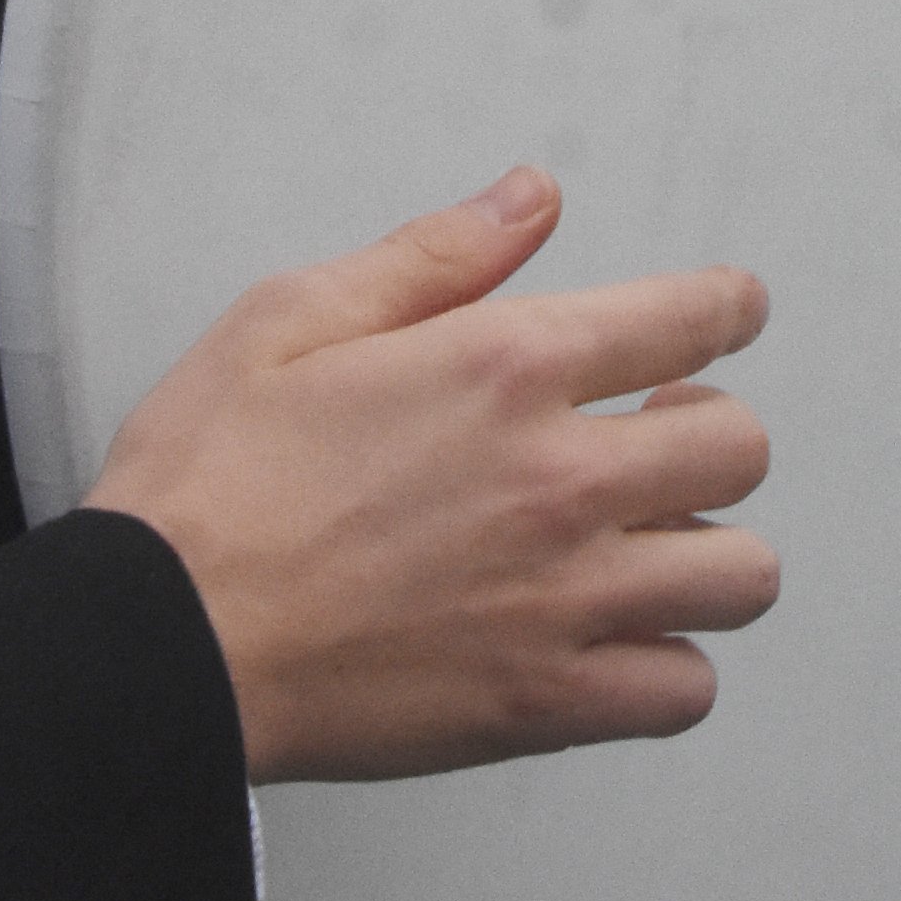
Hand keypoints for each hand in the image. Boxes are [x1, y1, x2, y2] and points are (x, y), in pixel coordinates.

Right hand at [86, 165, 777, 783]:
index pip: (687, 320)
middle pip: (739, 444)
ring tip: (643, 544)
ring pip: (740, 573)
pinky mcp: (547, 702)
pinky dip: (666, 667)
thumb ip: (434, 254)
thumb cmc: (208, 484)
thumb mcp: (293, 317)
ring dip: (704, 551)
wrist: (161, 643)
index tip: (730, 311)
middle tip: (648, 439)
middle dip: (707, 429)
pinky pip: (683, 690)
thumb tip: (531, 198)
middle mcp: (559, 478)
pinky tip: (608, 640)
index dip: (726, 308)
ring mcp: (565, 598)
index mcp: (503, 366)